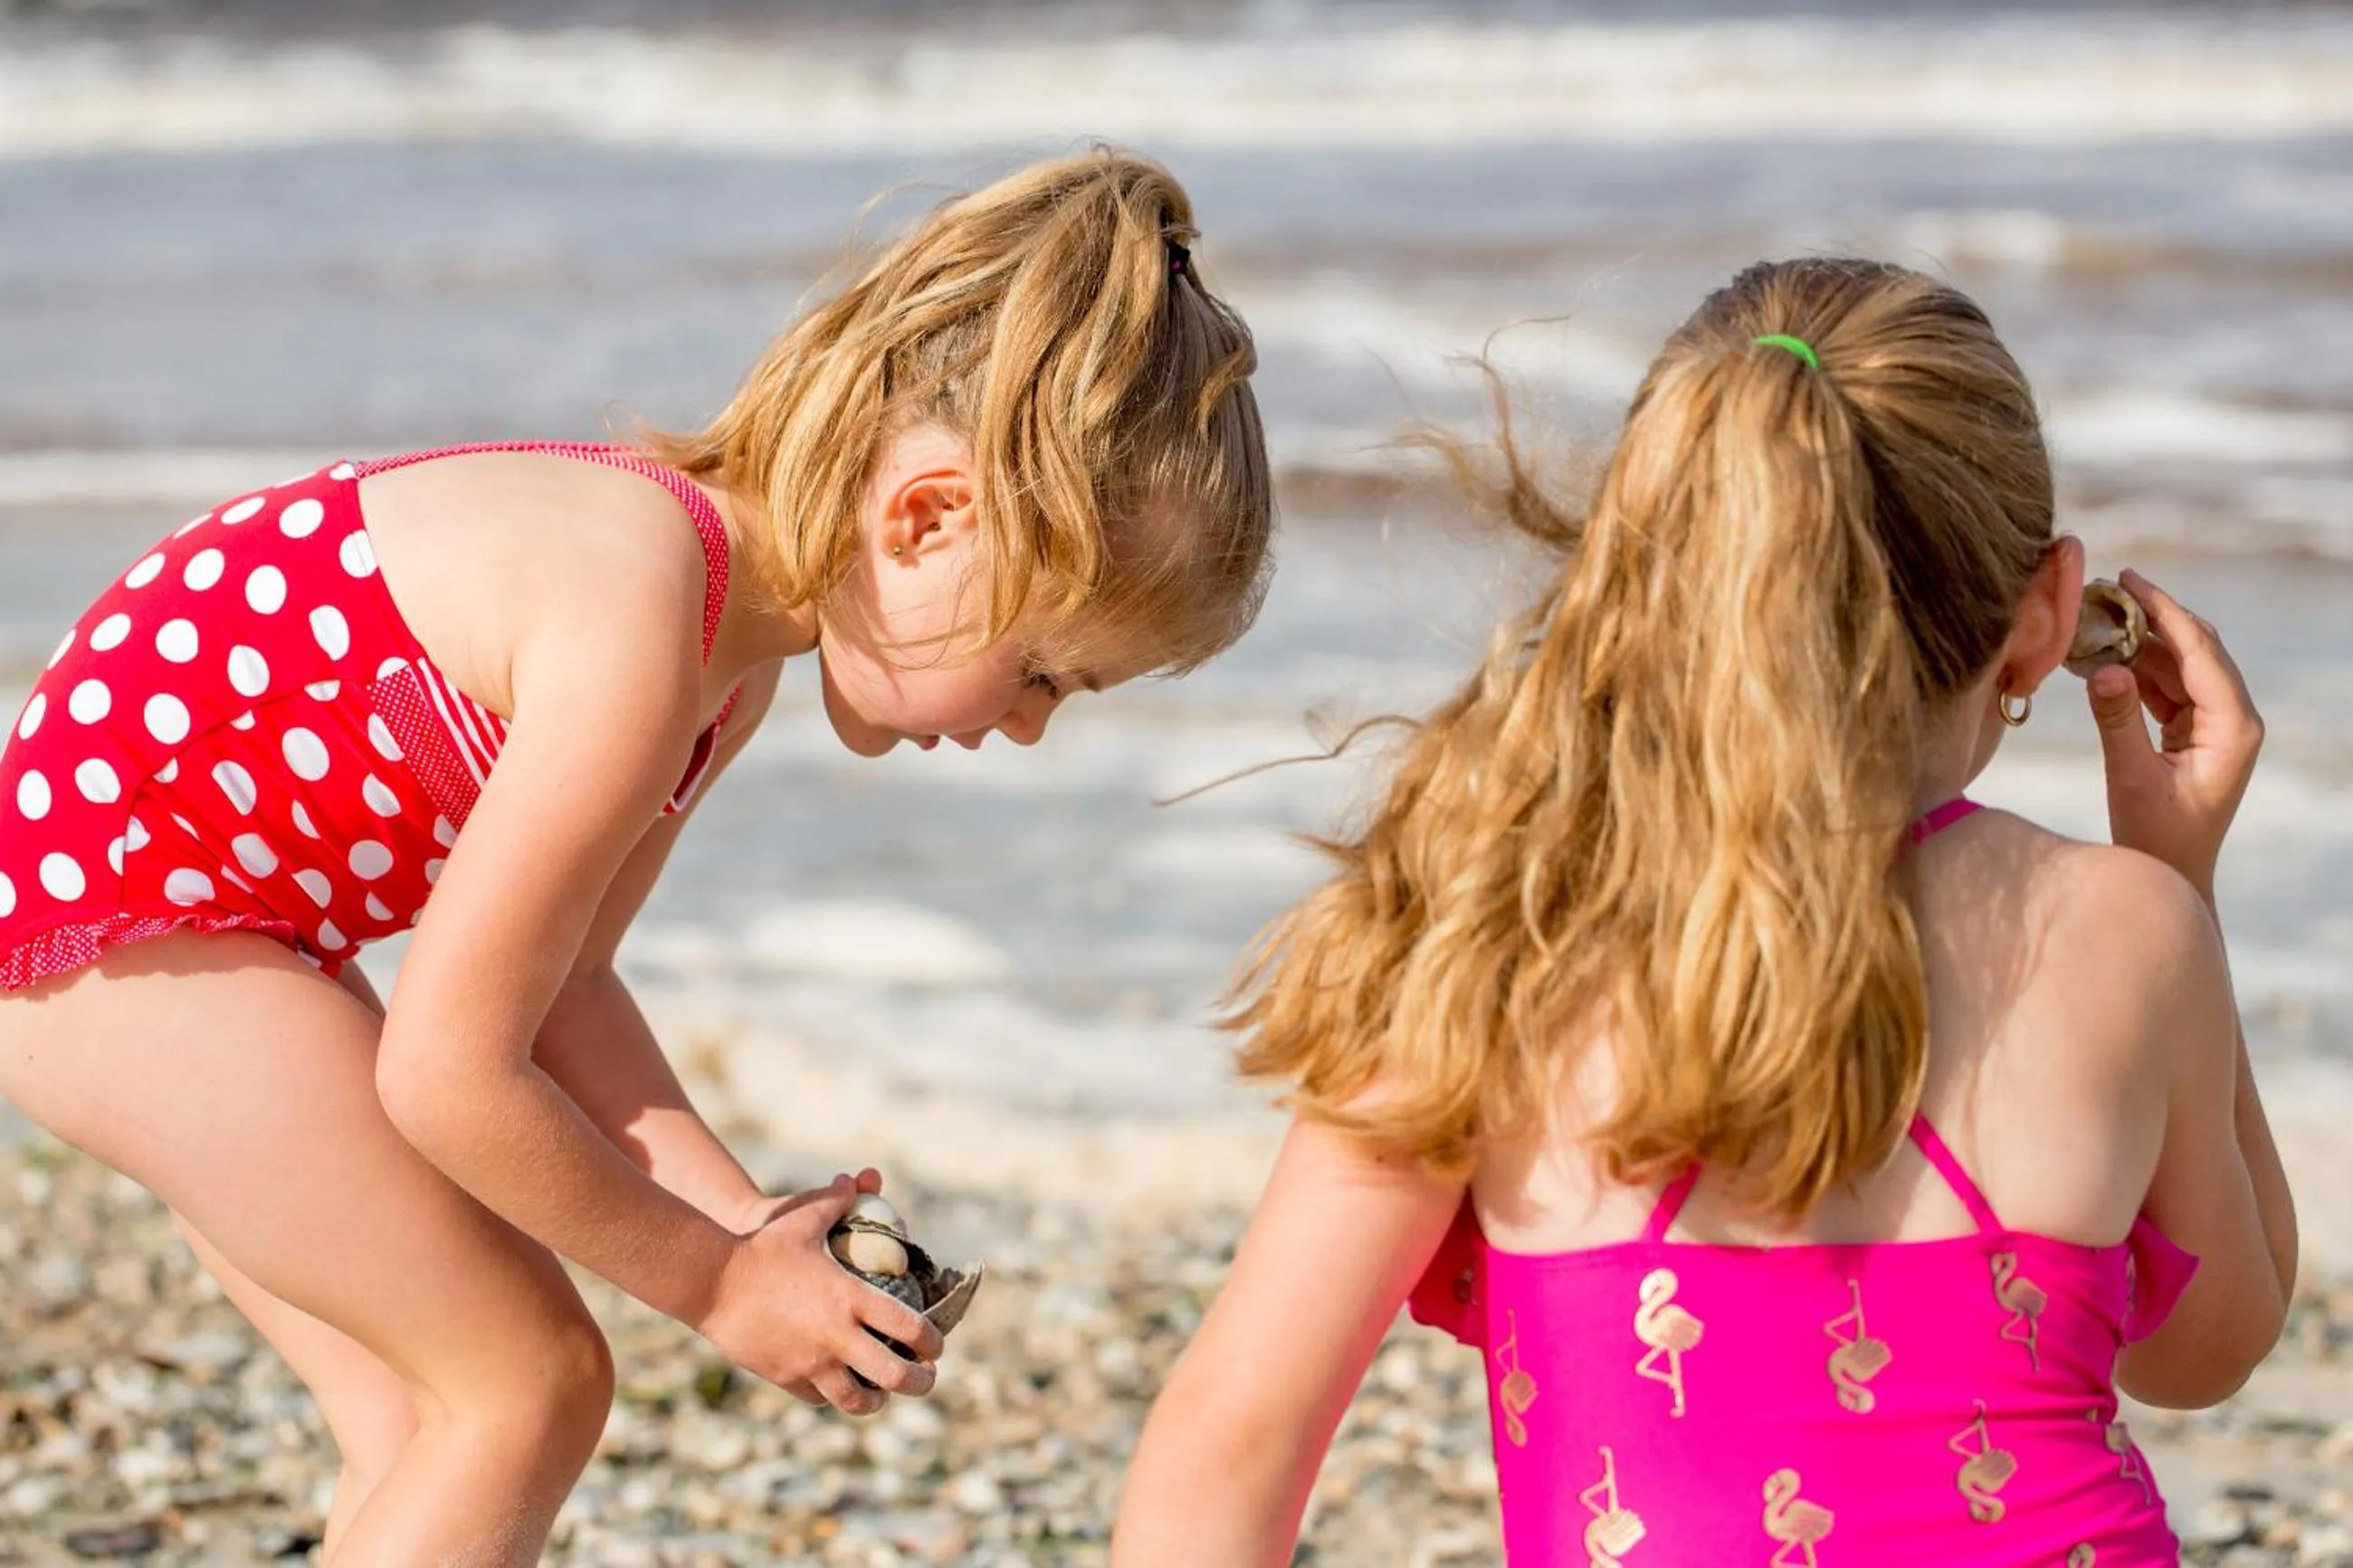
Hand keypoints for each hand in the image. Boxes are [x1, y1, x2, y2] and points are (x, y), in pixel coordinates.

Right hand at [696, 1173, 942, 1414]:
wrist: (711, 1281)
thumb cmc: (762, 1246)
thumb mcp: (804, 1218)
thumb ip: (838, 1200)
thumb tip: (860, 1178)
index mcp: (851, 1298)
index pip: (910, 1327)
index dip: (933, 1341)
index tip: (937, 1345)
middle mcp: (836, 1336)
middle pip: (894, 1375)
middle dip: (920, 1382)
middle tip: (927, 1379)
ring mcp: (811, 1362)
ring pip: (857, 1400)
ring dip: (877, 1401)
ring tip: (883, 1396)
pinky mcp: (785, 1377)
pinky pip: (819, 1399)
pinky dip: (834, 1397)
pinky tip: (839, 1388)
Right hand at [2085, 569, 2262, 899]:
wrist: (2172, 877)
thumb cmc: (2156, 839)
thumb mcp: (2131, 779)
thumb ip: (2117, 722)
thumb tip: (2101, 669)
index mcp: (2233, 727)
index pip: (2200, 651)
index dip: (2163, 611)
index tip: (2128, 579)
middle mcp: (2233, 719)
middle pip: (2195, 648)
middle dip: (2151, 617)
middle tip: (2106, 589)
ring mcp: (2215, 724)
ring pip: (2177, 664)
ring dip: (2137, 643)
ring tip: (2092, 622)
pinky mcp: (2195, 732)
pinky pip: (2165, 686)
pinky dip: (2134, 670)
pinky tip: (2099, 659)